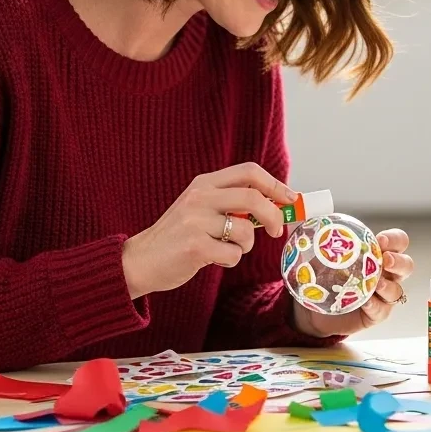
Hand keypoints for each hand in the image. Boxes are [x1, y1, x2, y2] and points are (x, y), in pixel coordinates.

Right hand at [122, 163, 294, 298]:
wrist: (140, 261)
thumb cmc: (178, 237)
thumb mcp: (200, 209)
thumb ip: (231, 203)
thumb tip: (277, 204)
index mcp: (204, 183)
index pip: (249, 171)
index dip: (275, 184)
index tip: (290, 199)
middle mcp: (199, 197)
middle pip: (254, 197)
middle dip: (274, 216)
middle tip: (276, 231)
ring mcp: (195, 221)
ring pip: (246, 230)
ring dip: (246, 245)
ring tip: (227, 249)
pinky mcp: (195, 246)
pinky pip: (233, 254)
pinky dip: (231, 261)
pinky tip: (214, 260)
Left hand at [294, 229, 414, 336]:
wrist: (313, 309)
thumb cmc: (323, 277)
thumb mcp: (322, 254)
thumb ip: (322, 238)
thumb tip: (307, 220)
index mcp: (379, 254)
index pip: (398, 242)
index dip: (395, 239)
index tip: (381, 239)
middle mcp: (386, 274)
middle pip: (406, 265)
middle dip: (399, 262)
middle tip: (385, 260)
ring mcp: (383, 296)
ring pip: (397, 290)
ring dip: (389, 286)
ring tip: (376, 284)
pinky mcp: (375, 315)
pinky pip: (382, 310)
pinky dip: (376, 306)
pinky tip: (367, 303)